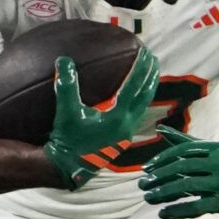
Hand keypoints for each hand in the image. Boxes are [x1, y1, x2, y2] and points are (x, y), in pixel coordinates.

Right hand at [42, 45, 160, 187]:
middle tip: (153, 57)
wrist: (68, 166)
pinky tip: (137, 94)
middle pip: (146, 95)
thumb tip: (64, 60)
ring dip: (149, 87)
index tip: (145, 52)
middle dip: (151, 75)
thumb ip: (67, 86)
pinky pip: (138, 112)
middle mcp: (127, 124)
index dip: (140, 68)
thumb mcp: (66, 112)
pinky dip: (141, 99)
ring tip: (151, 72)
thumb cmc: (67, 140)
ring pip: (144, 105)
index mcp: (117, 117)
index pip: (133, 87)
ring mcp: (127, 132)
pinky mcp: (123, 136)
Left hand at [139, 126, 218, 218]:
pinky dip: (177, 211)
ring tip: (149, 197)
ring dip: (163, 193)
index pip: (181, 151)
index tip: (146, 168)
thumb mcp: (210, 148)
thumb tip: (160, 129)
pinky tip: (163, 213)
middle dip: (158, 177)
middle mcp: (217, 163)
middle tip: (143, 184)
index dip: (161, 159)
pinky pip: (195, 207)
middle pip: (181, 168)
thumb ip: (184, 140)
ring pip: (185, 187)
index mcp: (213, 148)